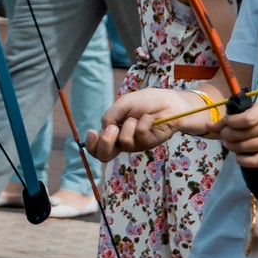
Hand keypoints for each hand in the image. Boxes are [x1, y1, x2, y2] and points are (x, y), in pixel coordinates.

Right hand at [84, 88, 199, 161]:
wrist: (166, 102)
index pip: (96, 147)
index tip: (92, 132)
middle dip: (106, 143)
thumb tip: (104, 129)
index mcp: (111, 132)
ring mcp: (135, 144)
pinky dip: (144, 121)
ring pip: (124, 141)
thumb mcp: (122, 104)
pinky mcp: (148, 144)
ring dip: (130, 124)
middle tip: (113, 129)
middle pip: (105, 155)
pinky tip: (149, 119)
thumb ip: (110, 116)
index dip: (91, 144)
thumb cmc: (144, 102)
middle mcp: (121, 141)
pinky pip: (140, 135)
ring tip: (137, 117)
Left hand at [213, 100, 257, 167]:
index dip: (229, 122)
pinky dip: (241, 160)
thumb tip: (208, 126)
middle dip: (226, 135)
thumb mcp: (254, 109)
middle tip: (225, 134)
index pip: (244, 120)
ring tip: (229, 143)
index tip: (226, 122)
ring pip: (244, 148)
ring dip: (231, 146)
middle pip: (240, 135)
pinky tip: (238, 155)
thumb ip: (232, 117)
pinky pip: (254, 162)